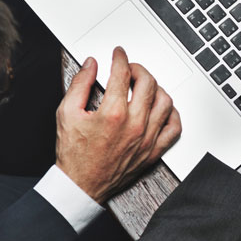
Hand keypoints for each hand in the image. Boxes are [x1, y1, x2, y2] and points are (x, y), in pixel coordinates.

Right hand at [55, 47, 181, 201]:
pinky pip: (174, 128)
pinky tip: (160, 108)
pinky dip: (171, 114)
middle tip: (130, 69)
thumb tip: (91, 65)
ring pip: (165, 102)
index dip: (120, 58)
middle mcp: (134, 125)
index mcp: (112, 114)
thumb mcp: (66, 113)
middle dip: (138, 69)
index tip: (118, 54)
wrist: (81, 185)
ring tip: (144, 87)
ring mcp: (147, 138)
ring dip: (156, 88)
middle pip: (148, 83)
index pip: (122, 74)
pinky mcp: (153, 151)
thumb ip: (79, 84)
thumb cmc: (74, 154)